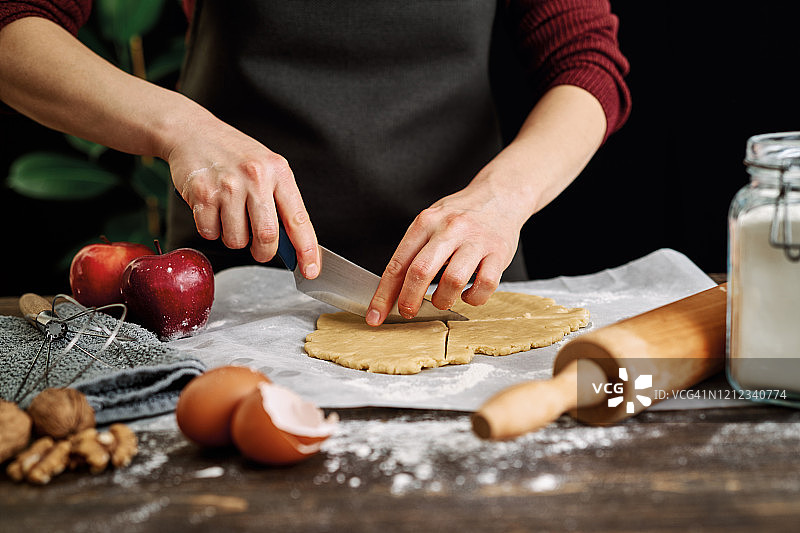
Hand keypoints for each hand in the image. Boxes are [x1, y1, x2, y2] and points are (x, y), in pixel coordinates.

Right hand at [167, 115, 319, 277]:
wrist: (193, 132)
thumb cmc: (235, 155)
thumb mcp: (267, 169)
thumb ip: (281, 203)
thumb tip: (293, 246)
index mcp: (279, 172)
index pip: (299, 220)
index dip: (307, 250)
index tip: (311, 271)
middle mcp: (256, 177)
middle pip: (267, 237)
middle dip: (264, 252)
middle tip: (259, 250)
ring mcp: (228, 185)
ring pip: (236, 240)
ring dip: (234, 239)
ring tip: (230, 216)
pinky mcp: (202, 193)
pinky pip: (210, 232)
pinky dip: (211, 229)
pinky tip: (211, 209)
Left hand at [366, 177, 524, 325]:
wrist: (500, 196)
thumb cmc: (460, 216)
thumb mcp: (430, 223)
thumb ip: (414, 251)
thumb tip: (393, 291)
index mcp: (426, 222)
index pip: (398, 264)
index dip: (383, 295)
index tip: (375, 315)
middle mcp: (450, 228)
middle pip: (421, 271)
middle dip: (410, 300)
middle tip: (408, 312)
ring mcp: (476, 240)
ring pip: (454, 280)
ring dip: (443, 300)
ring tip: (442, 300)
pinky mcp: (499, 252)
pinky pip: (485, 285)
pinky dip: (473, 298)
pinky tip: (467, 294)